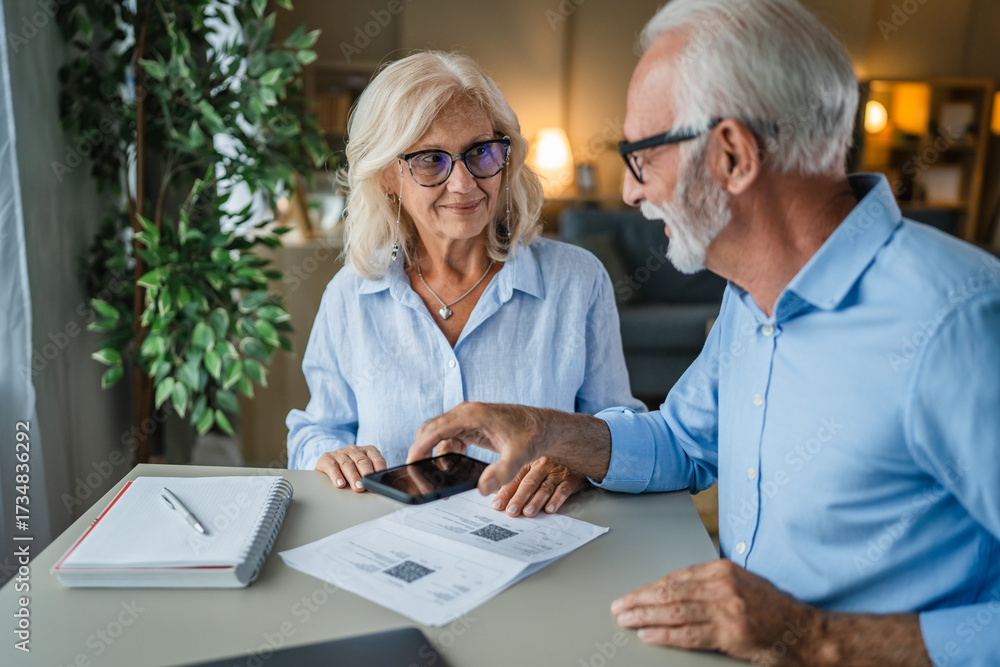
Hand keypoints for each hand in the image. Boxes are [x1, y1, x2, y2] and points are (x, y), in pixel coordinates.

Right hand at [315, 445, 386, 491]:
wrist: (328, 464)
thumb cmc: (350, 470)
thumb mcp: (363, 470)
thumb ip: (372, 476)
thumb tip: (380, 487)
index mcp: (367, 450)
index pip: (376, 458)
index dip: (379, 469)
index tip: (380, 480)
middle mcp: (354, 450)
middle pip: (362, 461)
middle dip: (366, 474)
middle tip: (369, 485)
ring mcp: (340, 452)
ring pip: (348, 464)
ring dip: (353, 477)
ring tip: (357, 487)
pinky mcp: (327, 458)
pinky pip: (332, 466)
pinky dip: (336, 475)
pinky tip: (340, 484)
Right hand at [409, 402, 609, 495]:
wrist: (544, 426)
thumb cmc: (532, 434)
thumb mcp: (519, 456)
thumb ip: (502, 473)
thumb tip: (483, 488)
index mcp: (472, 414)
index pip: (435, 429)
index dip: (419, 446)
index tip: (410, 463)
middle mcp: (466, 412)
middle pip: (431, 429)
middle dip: (422, 450)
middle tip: (419, 473)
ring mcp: (467, 418)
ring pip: (438, 434)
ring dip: (435, 452)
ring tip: (438, 474)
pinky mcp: (471, 425)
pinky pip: (450, 437)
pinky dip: (447, 451)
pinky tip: (454, 465)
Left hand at [492, 457, 586, 516]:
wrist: (576, 450)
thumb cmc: (550, 463)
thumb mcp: (532, 466)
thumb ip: (517, 479)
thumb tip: (501, 499)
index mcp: (529, 463)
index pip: (514, 479)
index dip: (505, 492)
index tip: (497, 505)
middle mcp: (541, 466)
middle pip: (528, 483)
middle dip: (518, 498)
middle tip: (511, 511)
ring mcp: (556, 472)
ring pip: (544, 487)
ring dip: (536, 501)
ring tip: (528, 512)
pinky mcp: (570, 479)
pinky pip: (563, 489)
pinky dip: (556, 500)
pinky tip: (550, 509)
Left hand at [611, 559, 821, 664]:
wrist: (808, 634)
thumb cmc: (775, 611)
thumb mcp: (743, 584)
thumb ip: (712, 584)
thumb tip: (675, 591)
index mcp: (723, 569)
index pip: (676, 577)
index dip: (650, 587)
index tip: (631, 594)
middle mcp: (723, 586)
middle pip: (670, 592)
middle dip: (640, 600)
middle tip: (619, 607)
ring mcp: (727, 610)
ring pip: (675, 612)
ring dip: (645, 616)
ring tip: (626, 620)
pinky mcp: (731, 634)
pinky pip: (689, 634)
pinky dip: (664, 634)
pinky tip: (648, 634)